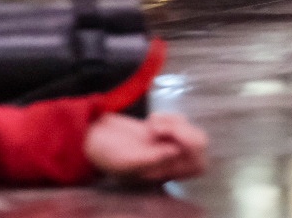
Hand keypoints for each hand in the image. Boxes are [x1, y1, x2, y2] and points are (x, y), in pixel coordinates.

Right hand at [85, 112, 208, 184]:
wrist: (91, 136)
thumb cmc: (104, 153)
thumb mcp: (124, 160)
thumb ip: (151, 159)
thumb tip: (177, 151)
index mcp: (163, 174)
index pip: (198, 166)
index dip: (194, 151)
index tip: (173, 141)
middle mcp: (169, 161)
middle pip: (200, 145)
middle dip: (184, 131)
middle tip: (159, 128)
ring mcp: (166, 144)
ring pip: (190, 129)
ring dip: (173, 122)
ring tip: (151, 124)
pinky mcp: (161, 130)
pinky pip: (179, 120)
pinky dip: (167, 116)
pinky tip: (150, 120)